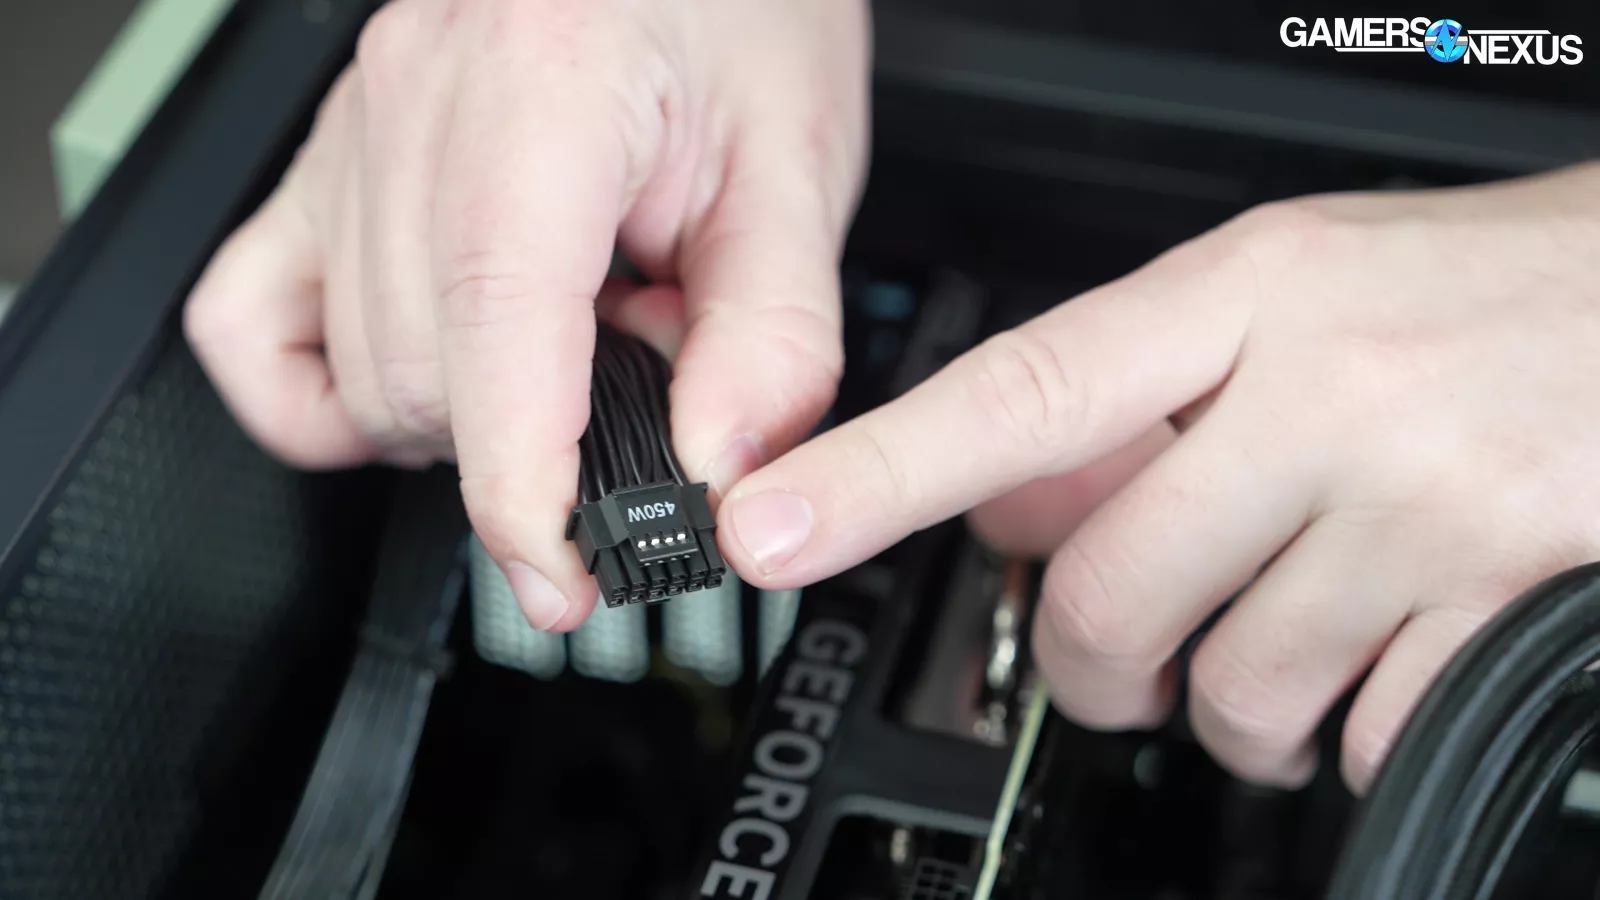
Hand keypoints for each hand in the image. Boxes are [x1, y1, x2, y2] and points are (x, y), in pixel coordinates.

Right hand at [183, 0, 870, 630]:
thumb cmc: (735, 7)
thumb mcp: (798, 165)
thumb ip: (771, 333)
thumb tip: (716, 471)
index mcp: (545, 85)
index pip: (493, 324)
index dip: (521, 485)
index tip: (565, 570)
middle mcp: (418, 99)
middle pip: (418, 371)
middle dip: (525, 452)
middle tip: (631, 420)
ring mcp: (356, 129)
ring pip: (352, 365)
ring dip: (460, 419)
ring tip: (562, 362)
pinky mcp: (330, 162)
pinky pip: (248, 318)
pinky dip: (323, 394)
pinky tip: (423, 389)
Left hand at [717, 163, 1599, 791]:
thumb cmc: (1474, 295)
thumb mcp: (1291, 291)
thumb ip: (1148, 393)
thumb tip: (1010, 504)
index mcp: (1249, 295)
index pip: (1020, 394)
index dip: (876, 474)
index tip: (770, 526)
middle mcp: (1325, 391)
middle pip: (1110, 594)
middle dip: (1094, 667)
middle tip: (1122, 663)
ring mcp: (1418, 500)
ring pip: (1233, 690)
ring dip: (1233, 709)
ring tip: (1281, 644)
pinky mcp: (1501, 600)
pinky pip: (1361, 735)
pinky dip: (1353, 729)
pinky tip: (1384, 654)